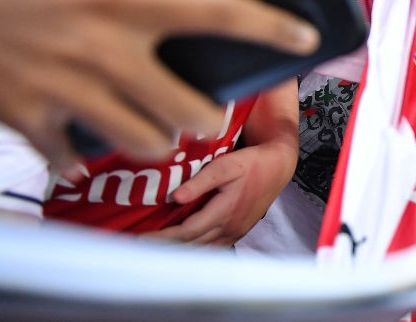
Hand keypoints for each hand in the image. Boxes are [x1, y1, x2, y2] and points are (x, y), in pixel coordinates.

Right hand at [0, 0, 318, 171]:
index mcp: (123, 0)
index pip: (215, 11)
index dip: (269, 25)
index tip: (305, 36)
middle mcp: (103, 46)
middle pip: (186, 104)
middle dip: (203, 116)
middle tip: (201, 111)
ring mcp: (66, 86)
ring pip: (142, 140)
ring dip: (154, 140)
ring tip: (148, 125)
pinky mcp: (29, 118)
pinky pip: (76, 157)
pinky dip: (84, 156)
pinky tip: (79, 140)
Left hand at [142, 136, 295, 244]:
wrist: (278, 167)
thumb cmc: (252, 163)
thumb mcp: (227, 165)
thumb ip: (201, 181)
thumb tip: (176, 197)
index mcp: (226, 211)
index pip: (187, 232)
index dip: (162, 238)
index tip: (140, 239)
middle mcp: (230, 227)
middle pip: (191, 246)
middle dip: (164, 248)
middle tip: (137, 248)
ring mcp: (235, 233)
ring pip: (201, 251)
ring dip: (178, 252)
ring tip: (154, 250)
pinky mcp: (237, 232)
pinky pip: (211, 248)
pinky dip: (193, 250)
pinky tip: (180, 248)